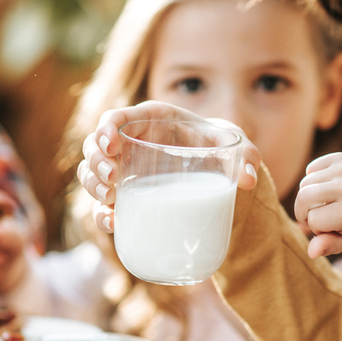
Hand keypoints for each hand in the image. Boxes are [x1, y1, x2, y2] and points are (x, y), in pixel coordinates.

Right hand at [76, 101, 261, 233]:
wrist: (218, 169)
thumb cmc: (219, 146)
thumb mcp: (233, 144)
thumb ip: (246, 154)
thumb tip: (249, 178)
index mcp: (150, 120)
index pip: (117, 117)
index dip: (106, 128)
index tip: (110, 145)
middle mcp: (132, 143)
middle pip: (95, 146)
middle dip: (95, 161)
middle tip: (112, 179)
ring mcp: (125, 171)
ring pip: (92, 173)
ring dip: (93, 185)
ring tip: (111, 198)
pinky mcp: (127, 195)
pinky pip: (102, 203)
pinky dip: (101, 213)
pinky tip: (112, 223)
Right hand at [294, 152, 341, 257]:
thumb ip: (328, 247)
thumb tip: (311, 253)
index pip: (313, 220)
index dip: (317, 227)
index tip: (331, 227)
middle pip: (303, 198)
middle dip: (303, 210)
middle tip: (315, 216)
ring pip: (304, 184)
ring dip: (309, 196)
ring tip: (326, 202)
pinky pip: (310, 169)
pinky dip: (314, 180)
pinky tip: (329, 187)